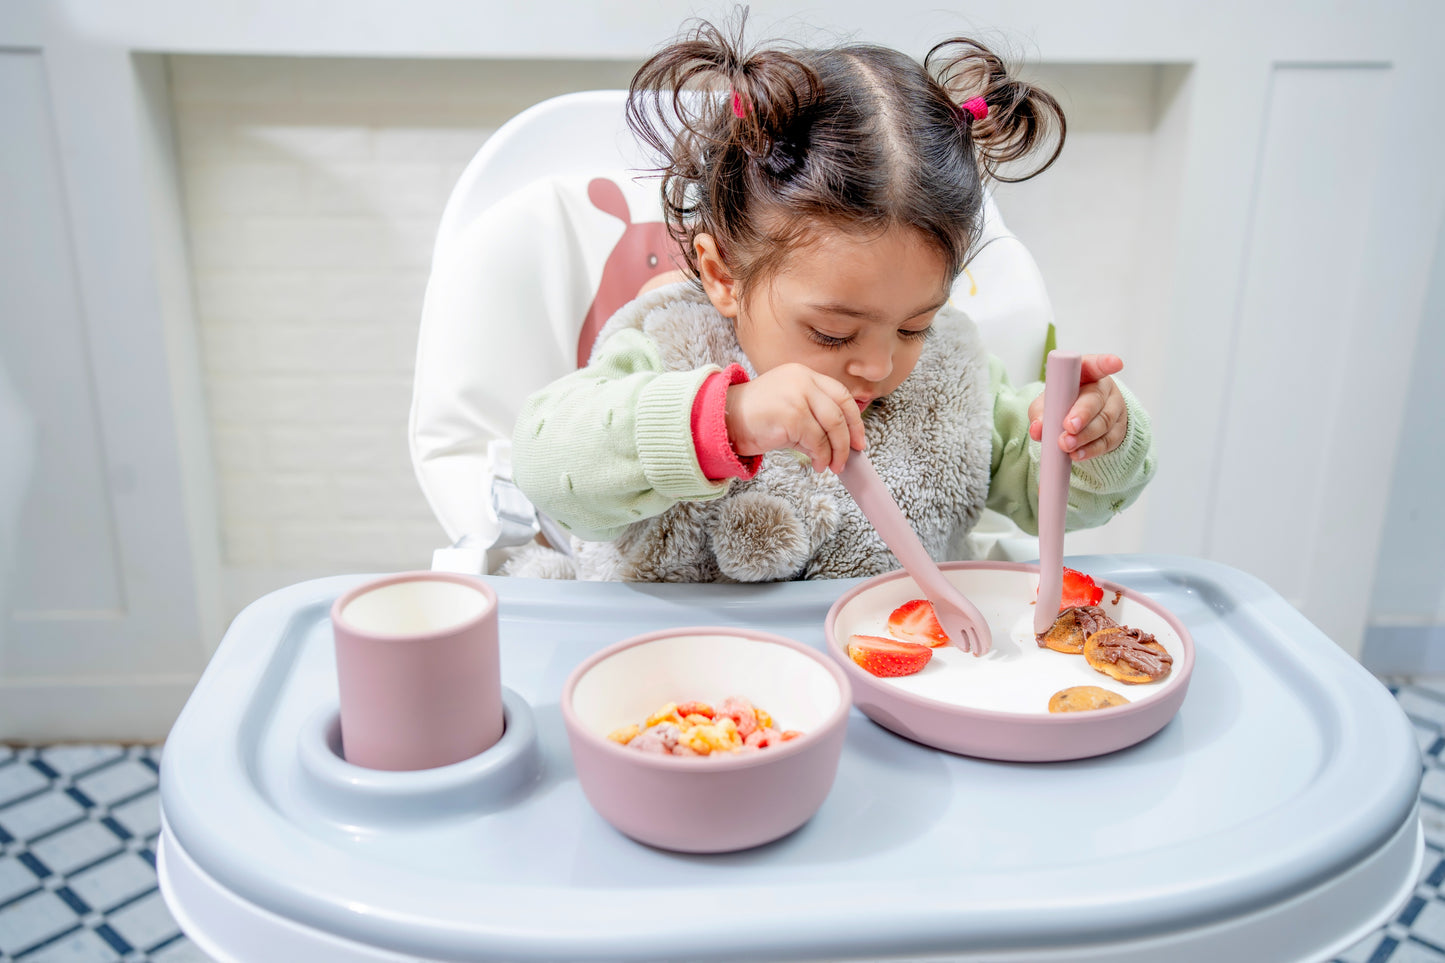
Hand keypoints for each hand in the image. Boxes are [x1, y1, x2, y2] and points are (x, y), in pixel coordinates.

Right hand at [724, 363, 866, 472]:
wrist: (724, 419)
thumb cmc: (754, 417)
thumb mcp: (789, 410)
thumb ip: (814, 420)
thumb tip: (838, 444)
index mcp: (804, 374)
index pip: (841, 395)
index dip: (854, 420)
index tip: (859, 439)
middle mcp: (803, 380)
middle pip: (840, 411)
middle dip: (849, 438)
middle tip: (850, 457)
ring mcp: (797, 396)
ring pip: (832, 427)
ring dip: (836, 451)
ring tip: (832, 466)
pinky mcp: (792, 415)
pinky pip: (816, 441)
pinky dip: (821, 456)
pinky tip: (818, 465)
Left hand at [1027, 354, 1127, 460]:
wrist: (1080, 421)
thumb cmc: (1062, 404)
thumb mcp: (1047, 403)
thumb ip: (1040, 413)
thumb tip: (1037, 430)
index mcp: (1085, 373)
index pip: (1096, 364)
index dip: (1105, 363)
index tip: (1115, 363)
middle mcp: (1103, 388)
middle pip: (1096, 399)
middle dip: (1083, 413)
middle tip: (1068, 427)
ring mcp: (1114, 409)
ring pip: (1103, 422)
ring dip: (1084, 437)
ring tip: (1066, 446)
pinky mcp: (1118, 430)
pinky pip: (1107, 441)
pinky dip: (1091, 450)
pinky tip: (1077, 455)